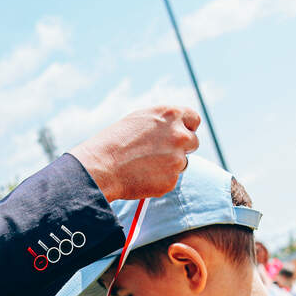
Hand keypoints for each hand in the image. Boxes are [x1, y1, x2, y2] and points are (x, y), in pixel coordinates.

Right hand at [70, 106, 200, 201]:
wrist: (101, 166)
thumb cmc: (115, 141)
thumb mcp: (140, 120)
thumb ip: (162, 123)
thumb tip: (177, 129)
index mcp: (171, 115)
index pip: (194, 119)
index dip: (187, 127)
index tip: (182, 133)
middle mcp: (179, 135)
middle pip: (193, 142)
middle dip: (181, 147)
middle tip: (162, 152)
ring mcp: (177, 158)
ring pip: (183, 163)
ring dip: (170, 164)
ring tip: (144, 164)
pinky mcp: (172, 180)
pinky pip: (171, 179)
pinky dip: (160, 179)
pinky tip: (142, 176)